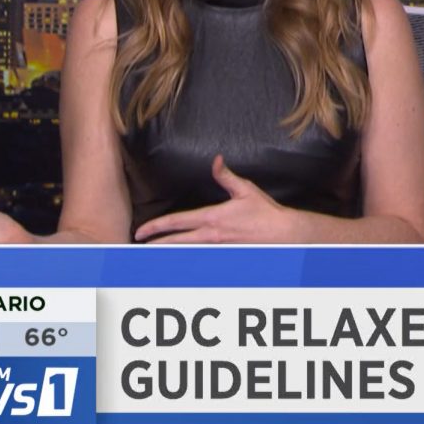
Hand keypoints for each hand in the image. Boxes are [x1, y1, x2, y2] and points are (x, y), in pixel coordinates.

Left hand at [134, 155, 307, 243]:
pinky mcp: (225, 256)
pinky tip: (179, 262)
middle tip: (139, 246)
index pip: (178, 222)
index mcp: (213, 218)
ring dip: (170, 253)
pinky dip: (188, 260)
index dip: (157, 226)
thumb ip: (227, 176)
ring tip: (154, 255)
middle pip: (177, 242)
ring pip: (187, 252)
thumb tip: (216, 160)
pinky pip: (201, 259)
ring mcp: (217, 249)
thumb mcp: (245, 190)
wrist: (283, 234)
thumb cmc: (265, 213)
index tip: (141, 231)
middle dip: (156, 244)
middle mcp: (212, 236)